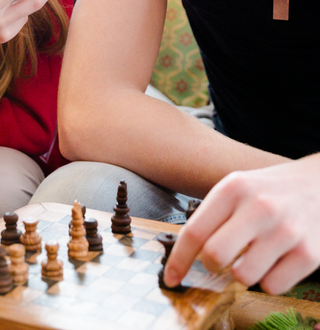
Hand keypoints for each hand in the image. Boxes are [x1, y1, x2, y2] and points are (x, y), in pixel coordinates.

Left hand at [164, 156, 319, 294]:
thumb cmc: (269, 191)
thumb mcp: (236, 189)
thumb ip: (211, 217)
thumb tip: (185, 256)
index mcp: (234, 189)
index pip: (194, 232)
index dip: (178, 260)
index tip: (170, 277)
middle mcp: (260, 207)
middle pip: (214, 256)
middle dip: (210, 265)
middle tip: (218, 261)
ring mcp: (286, 231)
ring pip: (242, 276)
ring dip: (241, 273)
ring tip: (252, 256)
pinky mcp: (310, 253)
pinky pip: (272, 286)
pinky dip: (268, 280)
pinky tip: (273, 261)